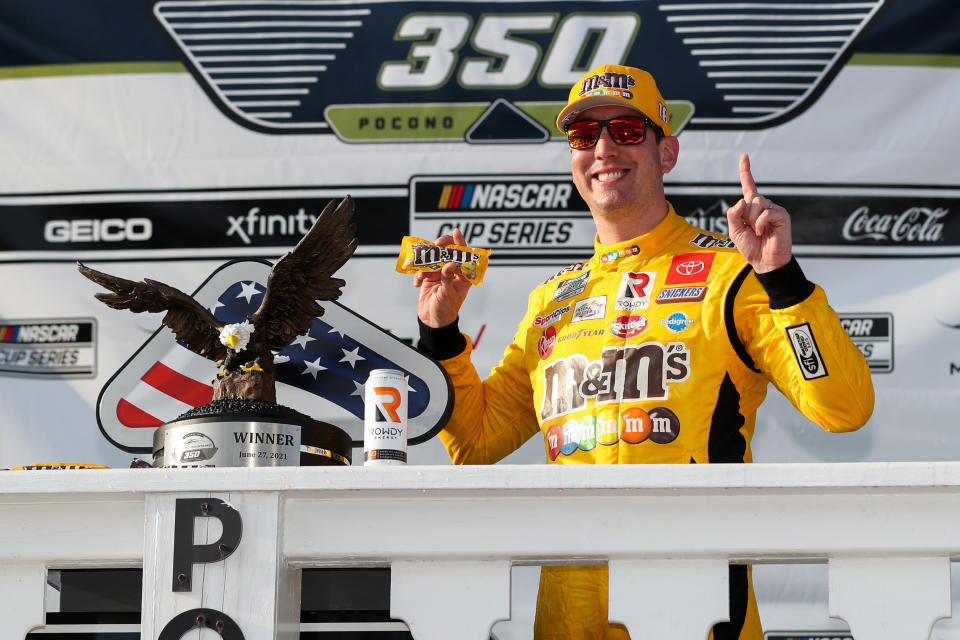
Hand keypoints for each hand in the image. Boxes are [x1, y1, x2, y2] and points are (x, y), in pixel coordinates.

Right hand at [415, 228, 472, 327]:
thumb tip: (450, 264)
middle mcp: (452, 271)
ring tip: (423, 274)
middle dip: (440, 248)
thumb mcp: (448, 295)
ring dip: (426, 262)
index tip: (455, 232)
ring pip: (433, 257)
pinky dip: (418, 273)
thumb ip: (448, 278)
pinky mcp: (429, 276)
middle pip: (447, 251)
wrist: (432, 320)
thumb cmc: (445, 310)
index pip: (464, 255)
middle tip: (434, 248)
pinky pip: (423, 267)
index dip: (460, 242)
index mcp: (463, 276)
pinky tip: (418, 282)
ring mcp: (440, 272)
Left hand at [725, 154, 791, 272]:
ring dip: (753, 220)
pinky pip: (766, 212)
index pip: (748, 186)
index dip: (746, 171)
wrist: (764, 261)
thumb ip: (733, 214)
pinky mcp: (782, 216)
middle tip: (751, 230)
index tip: (744, 156)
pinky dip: (761, 223)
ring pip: (758, 203)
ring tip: (759, 232)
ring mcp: (773, 210)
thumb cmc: (751, 247)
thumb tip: (743, 200)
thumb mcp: (734, 231)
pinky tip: (764, 232)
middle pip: (750, 198)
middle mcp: (763, 206)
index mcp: (751, 208)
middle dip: (746, 216)